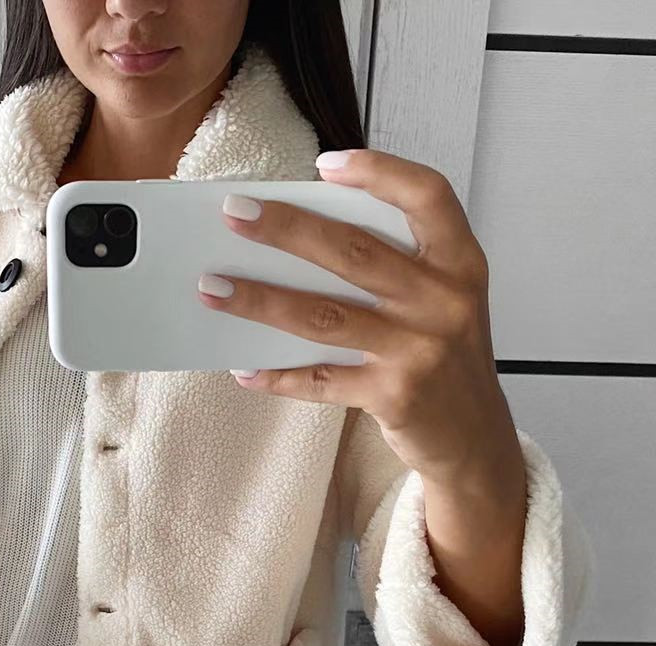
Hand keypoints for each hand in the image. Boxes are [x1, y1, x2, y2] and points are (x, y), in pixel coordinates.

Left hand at [197, 148, 521, 487]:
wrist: (475, 438)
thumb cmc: (446, 360)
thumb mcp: (440, 303)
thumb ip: (393, 271)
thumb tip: (296, 245)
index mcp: (459, 265)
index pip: (428, 196)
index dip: (380, 172)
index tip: (325, 164)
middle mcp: (444, 302)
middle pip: (354, 253)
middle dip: (286, 229)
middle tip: (234, 213)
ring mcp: (419, 351)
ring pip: (323, 316)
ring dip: (260, 300)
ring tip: (212, 287)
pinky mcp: (393, 397)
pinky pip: (320, 382)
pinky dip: (278, 375)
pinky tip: (244, 368)